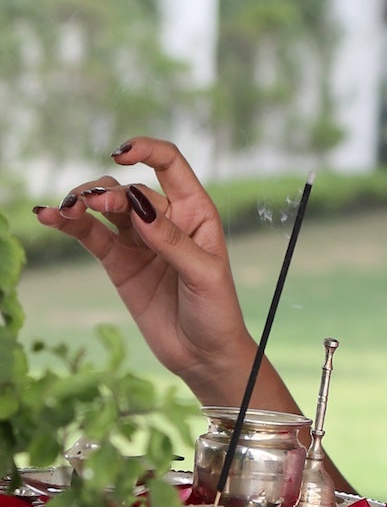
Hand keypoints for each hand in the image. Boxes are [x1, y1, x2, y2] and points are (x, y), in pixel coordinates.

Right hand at [33, 138, 255, 399]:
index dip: (147, 151)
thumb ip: (171, 240)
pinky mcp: (118, 261)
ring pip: (106, 207)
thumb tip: (139, 204)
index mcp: (195, 212)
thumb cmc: (216, 311)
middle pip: (130, 189)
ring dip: (84, 201)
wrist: (202, 355)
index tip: (121, 154)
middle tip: (94, 205)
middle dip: (109, 193)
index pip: (170, 165)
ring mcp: (138, 239)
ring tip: (68, 209)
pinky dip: (69, 224)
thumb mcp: (203, 274)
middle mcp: (165, 219)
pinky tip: (49, 216)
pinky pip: (90, 234)